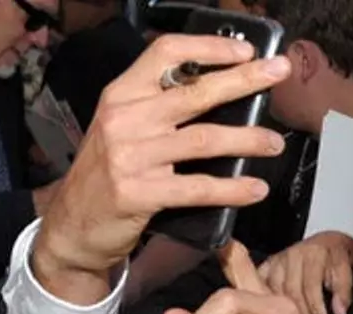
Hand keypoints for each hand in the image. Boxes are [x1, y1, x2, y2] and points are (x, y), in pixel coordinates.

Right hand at [32, 35, 290, 303]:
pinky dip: (233, 189)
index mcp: (122, 94)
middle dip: (244, 80)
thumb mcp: (123, 129)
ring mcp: (130, 156)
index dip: (209, 48)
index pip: (166, 53)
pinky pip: (198, 188)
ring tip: (275, 143)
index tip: (246, 51)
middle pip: (195, 92)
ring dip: (247, 140)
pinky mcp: (139, 193)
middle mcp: (124, 118)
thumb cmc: (108, 173)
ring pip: (204, 140)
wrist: (72, 226)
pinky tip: (255, 189)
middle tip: (279, 74)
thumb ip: (160, 108)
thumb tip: (223, 92)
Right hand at [258, 232, 352, 313]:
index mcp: (314, 253)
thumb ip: (343, 292)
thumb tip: (340, 313)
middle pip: (291, 289)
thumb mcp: (346, 272)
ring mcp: (277, 259)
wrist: (327, 244)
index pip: (311, 285)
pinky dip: (266, 300)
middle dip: (301, 312)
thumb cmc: (336, 260)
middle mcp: (293, 254)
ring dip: (284, 309)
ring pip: (275, 289)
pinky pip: (261, 285)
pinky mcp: (267, 264)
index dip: (316, 307)